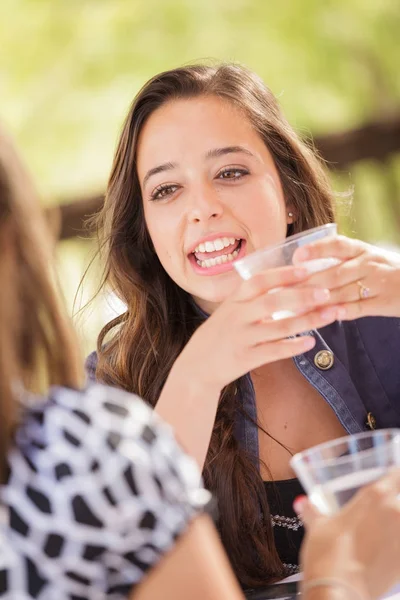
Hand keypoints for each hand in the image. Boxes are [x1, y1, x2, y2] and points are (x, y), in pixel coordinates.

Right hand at [175, 266, 341, 390]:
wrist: (197, 366)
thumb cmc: (220, 334)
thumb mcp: (230, 310)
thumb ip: (253, 298)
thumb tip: (288, 282)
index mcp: (234, 300)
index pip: (259, 281)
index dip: (283, 274)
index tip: (307, 268)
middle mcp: (237, 316)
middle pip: (272, 302)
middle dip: (301, 296)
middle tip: (326, 292)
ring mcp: (241, 337)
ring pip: (278, 327)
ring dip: (307, 321)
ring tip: (331, 315)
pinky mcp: (245, 358)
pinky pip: (273, 351)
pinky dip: (293, 346)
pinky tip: (311, 342)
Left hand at [293, 235, 399, 319]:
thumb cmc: (384, 271)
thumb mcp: (366, 258)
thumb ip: (339, 261)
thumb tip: (300, 266)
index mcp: (361, 250)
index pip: (337, 245)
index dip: (316, 250)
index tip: (297, 256)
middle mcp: (368, 263)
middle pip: (334, 273)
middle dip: (308, 282)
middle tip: (285, 290)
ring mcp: (377, 283)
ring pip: (344, 292)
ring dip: (319, 301)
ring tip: (297, 308)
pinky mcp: (384, 303)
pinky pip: (360, 308)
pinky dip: (343, 312)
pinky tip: (328, 315)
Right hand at [296, 469, 399, 599]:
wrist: (338, 594)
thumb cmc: (328, 556)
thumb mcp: (318, 528)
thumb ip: (313, 512)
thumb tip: (304, 504)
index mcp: (375, 496)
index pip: (398, 473)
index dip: (395, 475)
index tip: (392, 478)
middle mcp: (395, 512)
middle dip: (393, 504)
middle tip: (378, 514)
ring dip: (395, 527)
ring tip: (379, 536)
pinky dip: (396, 547)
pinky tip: (383, 554)